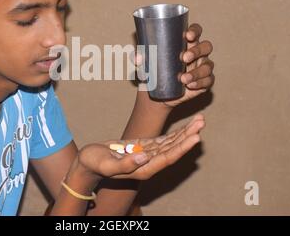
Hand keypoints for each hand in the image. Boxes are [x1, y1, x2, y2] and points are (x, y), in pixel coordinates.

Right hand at [77, 114, 204, 179]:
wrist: (88, 162)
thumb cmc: (94, 163)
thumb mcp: (106, 164)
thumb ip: (125, 163)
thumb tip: (145, 156)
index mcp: (142, 169)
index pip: (167, 158)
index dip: (182, 147)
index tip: (195, 136)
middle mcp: (149, 163)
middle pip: (174, 149)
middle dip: (188, 135)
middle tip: (201, 122)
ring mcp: (148, 155)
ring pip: (171, 143)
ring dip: (185, 132)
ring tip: (199, 120)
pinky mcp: (144, 148)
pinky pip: (163, 140)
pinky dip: (175, 133)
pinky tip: (185, 127)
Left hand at [135, 23, 214, 106]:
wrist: (157, 92)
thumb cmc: (153, 70)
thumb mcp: (144, 63)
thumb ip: (138, 58)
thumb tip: (138, 58)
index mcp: (186, 42)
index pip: (196, 31)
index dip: (195, 31)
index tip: (188, 35)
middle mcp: (198, 53)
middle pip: (206, 46)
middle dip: (197, 51)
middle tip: (184, 58)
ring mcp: (203, 67)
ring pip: (208, 66)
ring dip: (197, 72)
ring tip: (183, 79)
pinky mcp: (204, 82)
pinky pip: (208, 80)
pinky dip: (200, 82)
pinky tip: (191, 85)